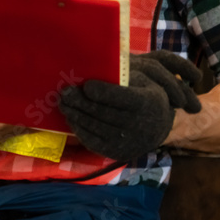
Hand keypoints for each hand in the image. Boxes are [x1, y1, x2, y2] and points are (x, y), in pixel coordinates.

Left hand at [58, 51, 202, 160]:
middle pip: (104, 113)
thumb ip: (122, 74)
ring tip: (63, 104)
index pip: (123, 97)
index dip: (103, 92)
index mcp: (148, 102)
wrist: (156, 127)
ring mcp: (128, 142)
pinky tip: (71, 118)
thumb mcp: (142, 79)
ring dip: (75, 115)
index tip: (87, 85)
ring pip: (96, 127)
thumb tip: (96, 65)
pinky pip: (93, 142)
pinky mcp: (117, 154)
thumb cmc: (143, 94)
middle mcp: (140, 125)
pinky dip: (79, 130)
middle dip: (82, 102)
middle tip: (65, 92)